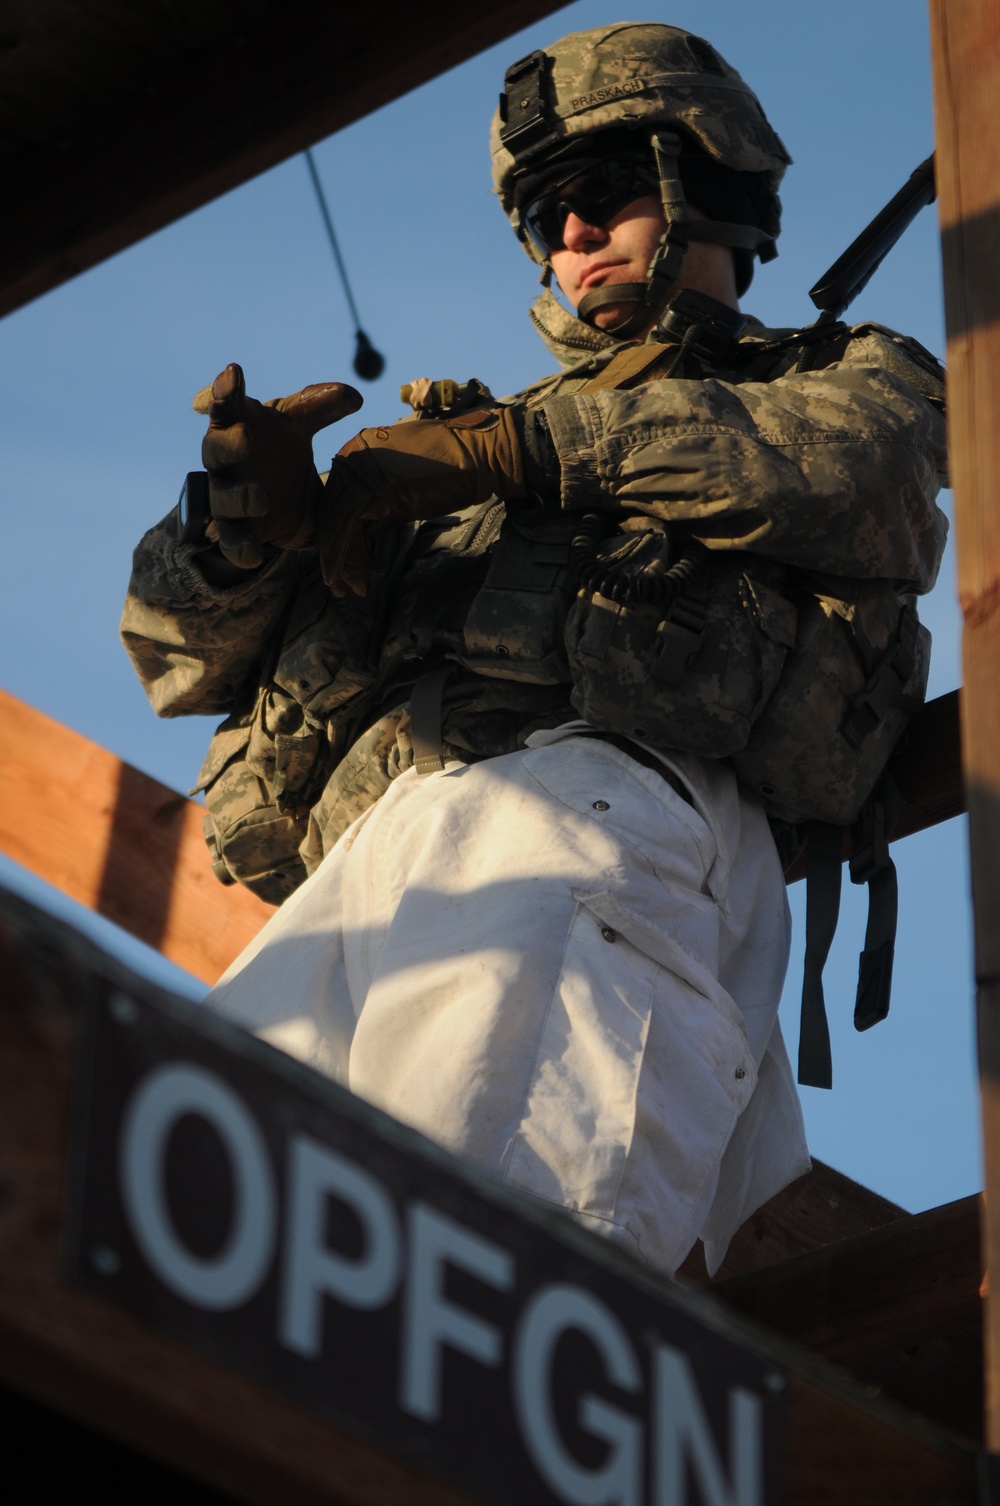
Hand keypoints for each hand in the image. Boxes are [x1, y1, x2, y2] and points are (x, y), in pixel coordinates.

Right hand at [199, 364, 362, 568]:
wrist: (282, 503)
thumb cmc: (280, 450)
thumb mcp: (299, 426)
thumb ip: (320, 408)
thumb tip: (356, 394)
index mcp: (237, 427)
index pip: (227, 405)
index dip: (226, 389)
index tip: (234, 372)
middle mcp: (225, 461)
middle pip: (215, 449)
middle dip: (228, 443)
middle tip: (248, 436)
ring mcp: (226, 496)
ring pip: (221, 498)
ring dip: (239, 497)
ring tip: (261, 497)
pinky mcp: (236, 530)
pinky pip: (231, 540)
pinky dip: (240, 548)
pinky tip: (255, 555)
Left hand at [319, 406, 524, 593]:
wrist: (481, 454)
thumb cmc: (453, 471)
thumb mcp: (406, 490)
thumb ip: (381, 509)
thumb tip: (362, 534)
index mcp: (359, 451)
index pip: (337, 498)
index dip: (335, 534)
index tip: (341, 564)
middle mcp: (353, 456)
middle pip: (331, 511)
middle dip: (332, 551)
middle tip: (336, 583)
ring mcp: (362, 470)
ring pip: (335, 523)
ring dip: (338, 561)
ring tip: (344, 590)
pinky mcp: (375, 488)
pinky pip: (349, 528)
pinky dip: (349, 559)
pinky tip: (356, 581)